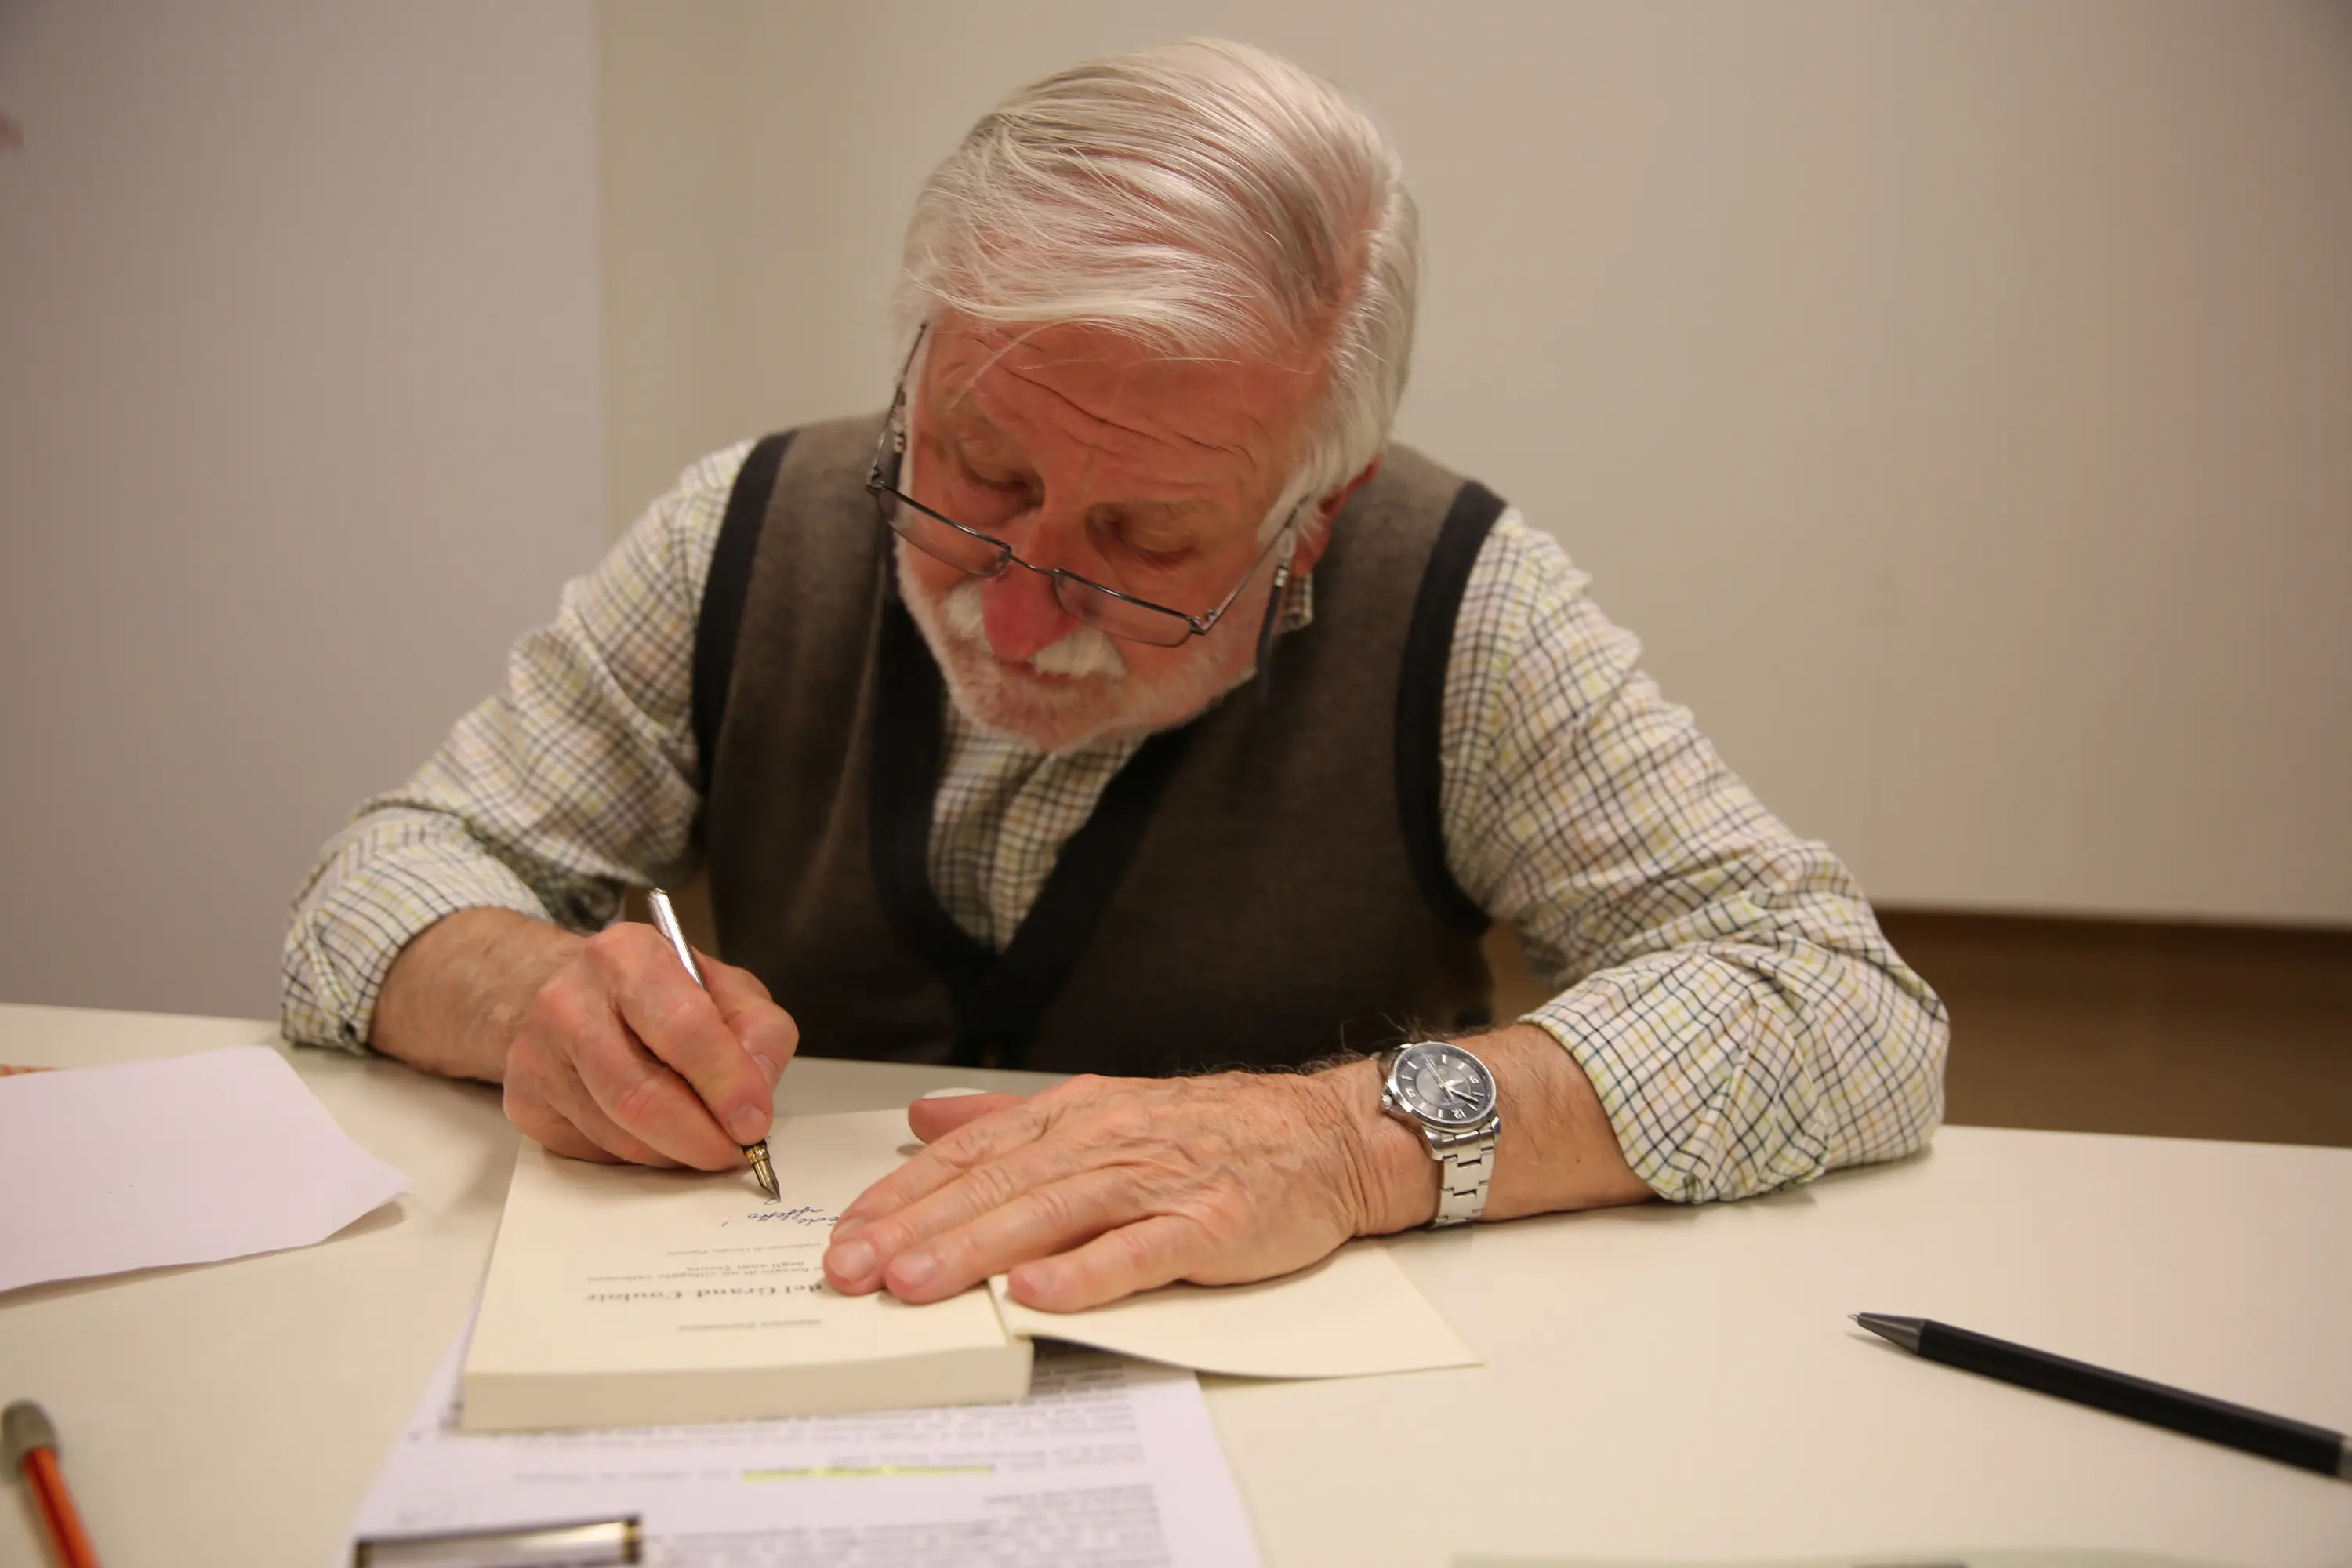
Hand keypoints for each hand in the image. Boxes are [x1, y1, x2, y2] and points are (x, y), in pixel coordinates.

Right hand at [501, 922, 798, 1168]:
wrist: (572, 996)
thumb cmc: (658, 995)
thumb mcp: (724, 989)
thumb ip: (758, 1032)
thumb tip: (756, 1094)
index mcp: (628, 955)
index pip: (684, 1028)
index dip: (726, 1084)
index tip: (753, 1123)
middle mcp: (570, 1000)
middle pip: (640, 1095)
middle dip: (699, 1137)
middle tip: (733, 1152)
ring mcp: (536, 1053)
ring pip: (617, 1133)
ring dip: (672, 1151)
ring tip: (700, 1139)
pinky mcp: (524, 1101)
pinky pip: (593, 1151)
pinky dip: (637, 1155)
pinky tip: (653, 1132)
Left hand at [821, 1070, 1387, 1311]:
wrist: (1327, 1134)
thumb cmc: (1216, 1130)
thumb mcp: (1105, 1108)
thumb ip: (1009, 1120)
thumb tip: (924, 1123)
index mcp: (1077, 1115)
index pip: (971, 1156)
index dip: (903, 1197)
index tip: (846, 1237)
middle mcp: (1107, 1142)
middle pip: (997, 1186)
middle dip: (916, 1231)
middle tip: (853, 1270)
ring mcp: (1157, 1183)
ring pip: (1051, 1215)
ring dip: (977, 1249)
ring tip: (917, 1285)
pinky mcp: (1207, 1226)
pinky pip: (1139, 1251)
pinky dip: (1087, 1273)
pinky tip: (1038, 1293)